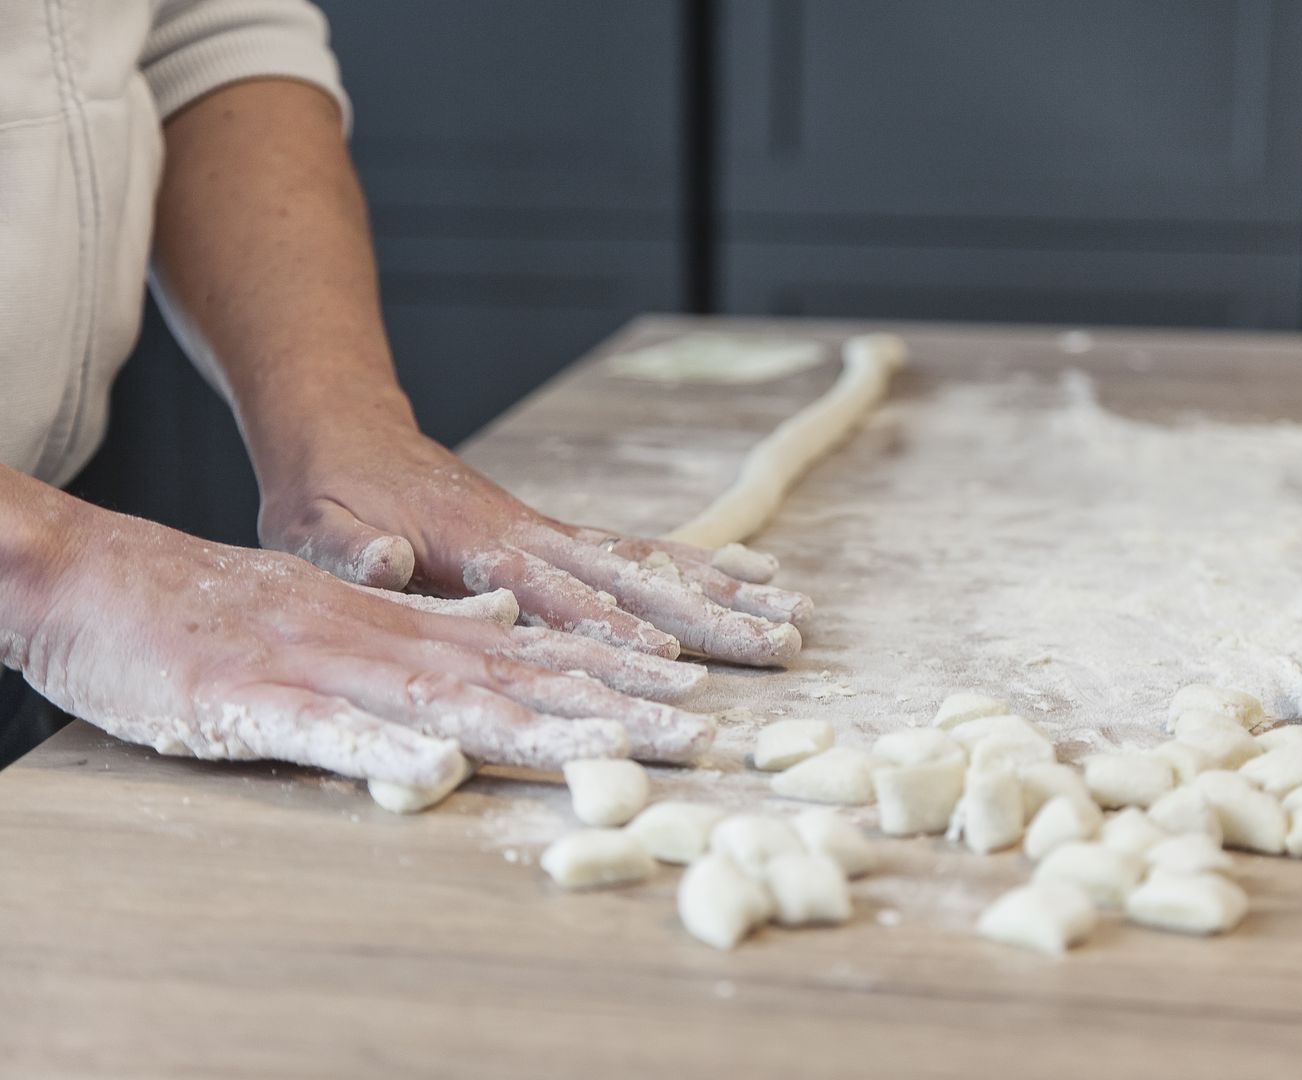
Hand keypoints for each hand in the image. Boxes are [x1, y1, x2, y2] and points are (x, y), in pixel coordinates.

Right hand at [5, 503, 717, 784]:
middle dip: (619, 703)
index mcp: (414, 623)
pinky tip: (440, 770)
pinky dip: (387, 746)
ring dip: (538, 722)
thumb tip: (514, 620)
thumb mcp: (353, 607)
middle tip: (703, 733)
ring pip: (452, 694)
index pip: (539, 646)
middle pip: (525, 672)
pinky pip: (330, 728)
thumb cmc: (228, 609)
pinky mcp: (256, 698)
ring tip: (618, 746)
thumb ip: (433, 618)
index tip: (696, 696)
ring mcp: (331, 665)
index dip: (620, 671)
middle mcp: (395, 636)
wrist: (110, 575)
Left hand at [255, 422, 811, 666]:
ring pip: (655, 564)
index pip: (558, 593)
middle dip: (712, 615)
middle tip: (781, 642)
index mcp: (479, 546)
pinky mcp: (562, 538)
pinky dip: (704, 564)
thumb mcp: (313, 524)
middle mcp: (535, 537)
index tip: (675, 660)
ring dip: (727, 592)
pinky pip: (644, 551)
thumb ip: (349, 548)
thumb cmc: (328, 496)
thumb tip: (382, 561)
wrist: (347, 437)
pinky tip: (758, 574)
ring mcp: (555, 534)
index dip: (614, 627)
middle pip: (636, 579)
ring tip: (796, 615)